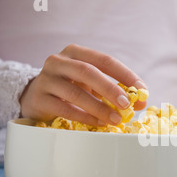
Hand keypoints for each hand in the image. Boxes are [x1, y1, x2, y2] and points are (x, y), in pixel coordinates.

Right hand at [20, 44, 147, 125]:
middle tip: (127, 104)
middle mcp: (59, 61)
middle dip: (111, 89)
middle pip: (88, 72)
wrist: (34, 97)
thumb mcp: (92, 85)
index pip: (105, 60)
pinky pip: (65, 108)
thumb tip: (142, 102)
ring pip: (76, 93)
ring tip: (116, 119)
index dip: (125, 75)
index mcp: (76, 53)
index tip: (142, 90)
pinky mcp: (39, 98)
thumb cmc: (70, 89)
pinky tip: (99, 124)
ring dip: (99, 107)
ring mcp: (46, 79)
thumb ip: (115, 90)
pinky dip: (85, 117)